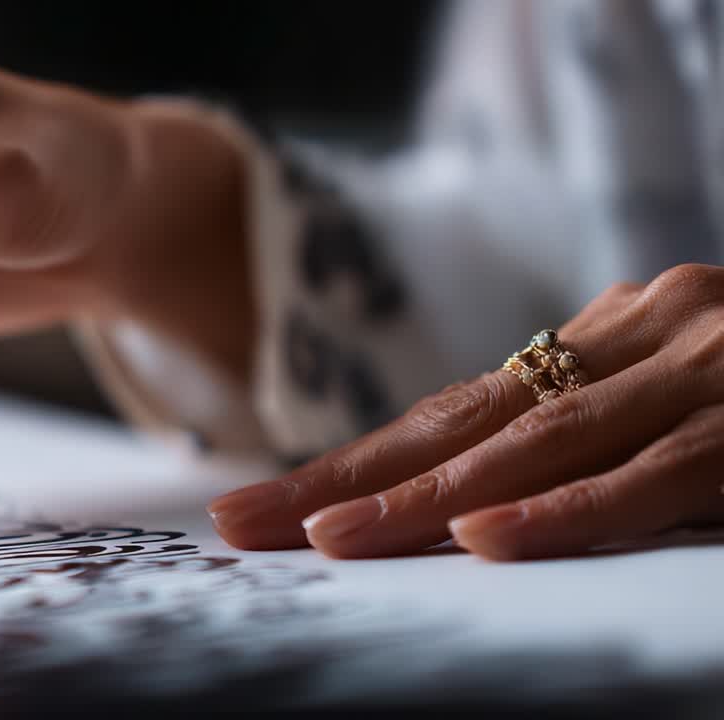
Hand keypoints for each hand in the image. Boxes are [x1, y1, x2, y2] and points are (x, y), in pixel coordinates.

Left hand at [209, 264, 723, 560]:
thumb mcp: (661, 405)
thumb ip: (577, 439)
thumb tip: (464, 504)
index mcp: (598, 345)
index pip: (447, 413)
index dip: (348, 463)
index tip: (259, 509)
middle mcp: (631, 342)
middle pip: (460, 426)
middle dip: (346, 482)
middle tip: (243, 525)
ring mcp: (700, 371)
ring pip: (537, 448)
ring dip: (424, 500)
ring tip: (327, 543)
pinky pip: (655, 476)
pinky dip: (567, 511)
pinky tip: (486, 538)